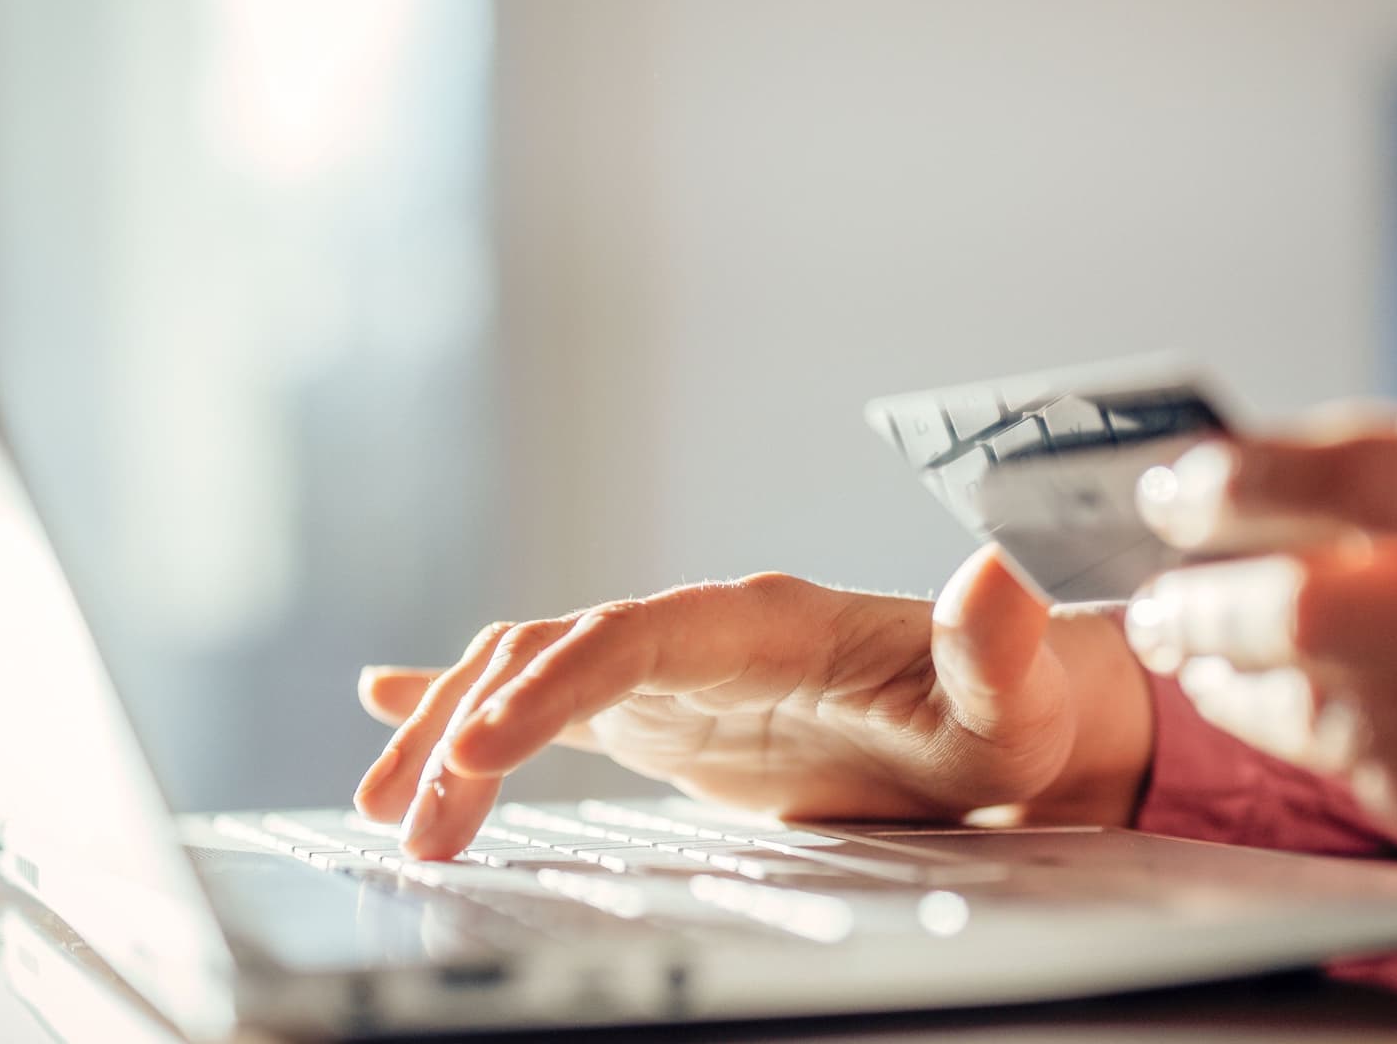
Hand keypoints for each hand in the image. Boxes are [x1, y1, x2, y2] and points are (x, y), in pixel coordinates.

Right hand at [354, 546, 1152, 858]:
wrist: (994, 718)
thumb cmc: (1004, 712)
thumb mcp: (1011, 698)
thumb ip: (996, 645)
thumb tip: (994, 575)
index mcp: (769, 622)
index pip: (634, 636)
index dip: (552, 684)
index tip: (478, 750)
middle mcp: (705, 631)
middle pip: (558, 651)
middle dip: (472, 726)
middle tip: (410, 820)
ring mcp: (679, 668)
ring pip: (535, 672)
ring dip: (454, 729)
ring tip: (385, 805)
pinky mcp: (669, 709)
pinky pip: (553, 694)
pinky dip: (471, 701)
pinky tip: (394, 708)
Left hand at [1127, 408, 1396, 932]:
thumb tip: (1312, 451)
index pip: (1370, 478)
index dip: (1247, 476)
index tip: (1179, 480)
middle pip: (1321, 610)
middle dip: (1204, 596)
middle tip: (1156, 585)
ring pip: (1325, 705)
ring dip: (1226, 669)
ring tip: (1184, 636)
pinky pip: (1364, 777)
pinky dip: (1289, 730)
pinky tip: (1252, 699)